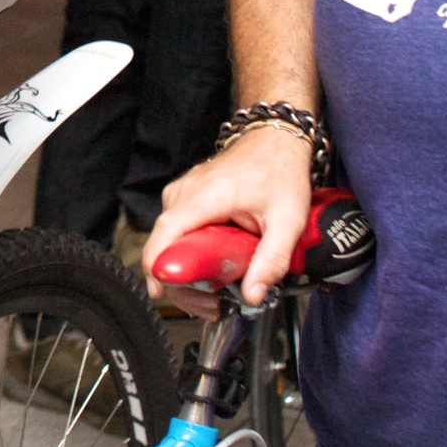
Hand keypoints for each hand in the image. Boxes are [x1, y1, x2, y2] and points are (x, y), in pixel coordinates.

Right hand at [143, 126, 313, 315]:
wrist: (274, 141)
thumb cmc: (280, 172)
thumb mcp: (289, 220)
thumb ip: (273, 260)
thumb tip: (253, 295)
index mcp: (206, 195)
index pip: (167, 232)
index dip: (157, 265)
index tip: (161, 292)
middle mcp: (185, 192)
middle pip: (164, 245)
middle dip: (181, 283)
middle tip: (211, 305)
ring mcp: (181, 193)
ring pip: (168, 241)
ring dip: (185, 271)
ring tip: (215, 292)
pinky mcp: (183, 198)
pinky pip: (175, 232)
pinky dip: (187, 254)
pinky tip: (209, 270)